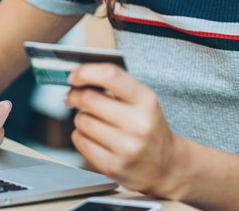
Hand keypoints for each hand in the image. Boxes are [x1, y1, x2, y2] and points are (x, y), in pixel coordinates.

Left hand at [64, 63, 183, 196]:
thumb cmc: (148, 127)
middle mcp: (138, 124)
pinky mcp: (113, 166)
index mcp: (146, 101)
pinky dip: (80, 135)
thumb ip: (116, 85)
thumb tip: (79, 75)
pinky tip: (91, 136)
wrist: (166, 166)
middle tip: (72, 96)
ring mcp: (126, 147)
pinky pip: (80, 141)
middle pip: (89, 98)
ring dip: (80, 117)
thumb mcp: (143, 102)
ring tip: (91, 120)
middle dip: (74, 95)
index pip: (111, 76)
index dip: (86, 72)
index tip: (74, 76)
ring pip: (82, 120)